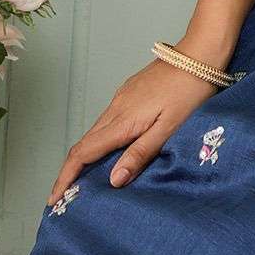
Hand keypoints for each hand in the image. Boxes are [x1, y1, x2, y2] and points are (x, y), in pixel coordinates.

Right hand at [46, 52, 224, 206]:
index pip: (84, 153)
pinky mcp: (130, 91)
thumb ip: (141, 153)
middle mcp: (116, 108)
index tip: (55, 199)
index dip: (66, 177)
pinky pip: (108, 120)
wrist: (199, 55)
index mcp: (123, 121)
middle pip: (84, 144)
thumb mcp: (170, 127)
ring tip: (86, 178)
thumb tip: (114, 179)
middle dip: (71, 170)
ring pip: (96, 131)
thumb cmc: (190, 91)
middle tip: (67, 196)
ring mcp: (122, 98)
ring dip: (87, 155)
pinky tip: (111, 148)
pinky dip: (102, 139)